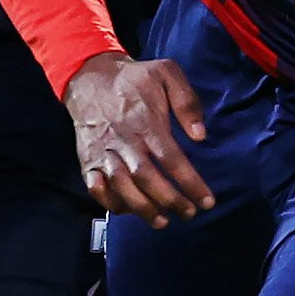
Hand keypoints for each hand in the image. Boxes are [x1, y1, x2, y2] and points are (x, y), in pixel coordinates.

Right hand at [66, 52, 213, 226]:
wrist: (90, 77)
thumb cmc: (135, 79)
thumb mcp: (166, 73)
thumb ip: (187, 101)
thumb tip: (200, 136)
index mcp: (145, 121)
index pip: (171, 159)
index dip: (190, 183)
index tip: (207, 201)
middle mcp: (123, 140)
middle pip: (147, 177)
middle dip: (169, 200)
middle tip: (190, 214)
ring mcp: (103, 151)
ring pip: (121, 186)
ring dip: (141, 207)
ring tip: (162, 221)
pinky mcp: (87, 159)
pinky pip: (95, 186)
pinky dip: (108, 201)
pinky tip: (125, 211)